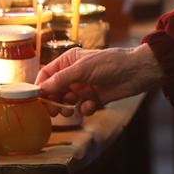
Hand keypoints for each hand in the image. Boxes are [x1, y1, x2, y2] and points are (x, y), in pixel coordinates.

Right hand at [35, 44, 164, 116]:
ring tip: (69, 110)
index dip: (40, 87)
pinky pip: (82, 107)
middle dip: (52, 101)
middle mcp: (74, 74)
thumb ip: (61, 79)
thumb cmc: (111, 63)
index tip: (36, 100)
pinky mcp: (94, 98)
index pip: (47, 74)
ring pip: (66, 101)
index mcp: (69, 61)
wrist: (137, 72)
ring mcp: (84, 87)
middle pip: (54, 90)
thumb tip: (41, 88)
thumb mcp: (83, 69)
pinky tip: (90, 106)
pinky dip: (84, 109)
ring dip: (66, 107)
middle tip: (53, 111)